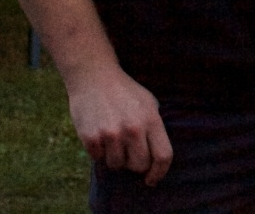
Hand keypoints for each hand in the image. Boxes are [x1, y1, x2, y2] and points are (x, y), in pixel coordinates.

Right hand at [64, 64, 172, 185]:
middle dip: (135, 164)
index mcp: (151, 120)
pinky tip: (100, 134)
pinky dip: (99, 152)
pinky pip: (98, 159)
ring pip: (117, 165)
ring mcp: (111, 134)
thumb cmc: (125, 91)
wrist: (94, 76)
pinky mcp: (91, 137)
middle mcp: (133, 129)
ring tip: (113, 138)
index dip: (160, 172)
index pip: (163, 156)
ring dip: (115, 157)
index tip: (152, 179)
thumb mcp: (149, 103)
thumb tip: (157, 158)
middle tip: (129, 152)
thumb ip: (154, 128)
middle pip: (139, 166)